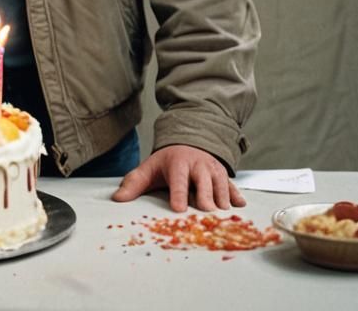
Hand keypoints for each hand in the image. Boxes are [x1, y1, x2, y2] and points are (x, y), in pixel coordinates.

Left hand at [111, 145, 244, 212]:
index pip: (178, 180)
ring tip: (224, 214)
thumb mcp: (149, 168)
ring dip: (222, 198)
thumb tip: (118, 199)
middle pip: (203, 182)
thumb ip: (133, 183)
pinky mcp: (224, 176)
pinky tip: (240, 206)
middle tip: (206, 212)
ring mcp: (213, 170)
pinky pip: (232, 186)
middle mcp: (197, 165)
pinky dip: (236, 195)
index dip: (178, 194)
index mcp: (178, 163)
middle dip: (205, 196)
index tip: (178, 208)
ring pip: (220, 184)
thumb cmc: (168, 162)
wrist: (189, 143)